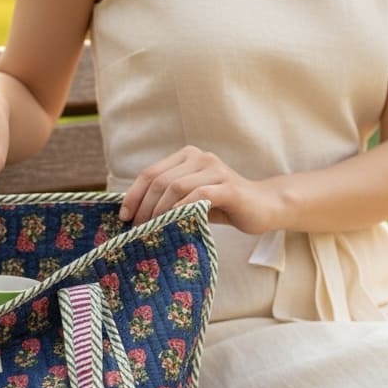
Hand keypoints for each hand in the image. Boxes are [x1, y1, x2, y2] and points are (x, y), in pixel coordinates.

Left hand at [119, 145, 282, 234]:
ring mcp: (214, 170)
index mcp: (187, 157)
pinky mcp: (228, 187)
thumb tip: (133, 215)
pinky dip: (180, 211)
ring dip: (159, 211)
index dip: (133, 195)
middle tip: (138, 229)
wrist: (263, 207)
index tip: (124, 217)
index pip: (150, 173)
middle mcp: (199, 157)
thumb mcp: (190, 200)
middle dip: (143, 207)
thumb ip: (168, 199)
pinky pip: (197, 196)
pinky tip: (173, 225)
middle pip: (159, 180)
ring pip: (175, 187)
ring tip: (152, 230)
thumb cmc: (223, 206)